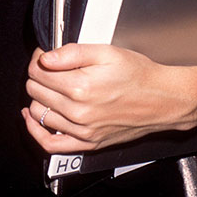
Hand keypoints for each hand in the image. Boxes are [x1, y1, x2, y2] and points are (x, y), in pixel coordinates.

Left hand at [22, 43, 196, 152]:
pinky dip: (36, 131)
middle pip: (35, 91)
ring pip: (38, 113)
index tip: (45, 55)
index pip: (38, 72)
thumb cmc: (139, 76)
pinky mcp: (88, 143)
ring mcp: (82, 130)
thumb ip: (71, 53)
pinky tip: (33, 118)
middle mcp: (79, 112)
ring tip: (49, 87)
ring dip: (38, 98)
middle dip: (38, 76)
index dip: (38, 59)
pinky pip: (50, 144)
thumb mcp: (106, 52)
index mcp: (81, 86)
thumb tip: (46, 57)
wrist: (162, 100)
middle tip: (49, 68)